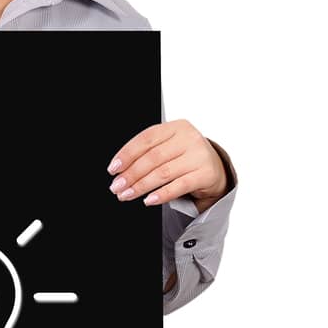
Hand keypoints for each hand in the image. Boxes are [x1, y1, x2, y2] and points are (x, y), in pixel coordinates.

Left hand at [107, 119, 228, 208]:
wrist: (214, 169)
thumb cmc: (184, 157)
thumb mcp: (168, 147)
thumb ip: (147, 153)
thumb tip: (120, 171)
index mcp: (176, 127)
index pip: (146, 139)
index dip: (126, 154)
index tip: (113, 169)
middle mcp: (189, 138)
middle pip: (153, 157)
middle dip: (131, 174)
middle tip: (116, 187)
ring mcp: (199, 156)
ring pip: (163, 173)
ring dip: (141, 186)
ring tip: (127, 195)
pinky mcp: (206, 174)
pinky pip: (179, 186)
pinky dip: (162, 194)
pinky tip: (149, 200)